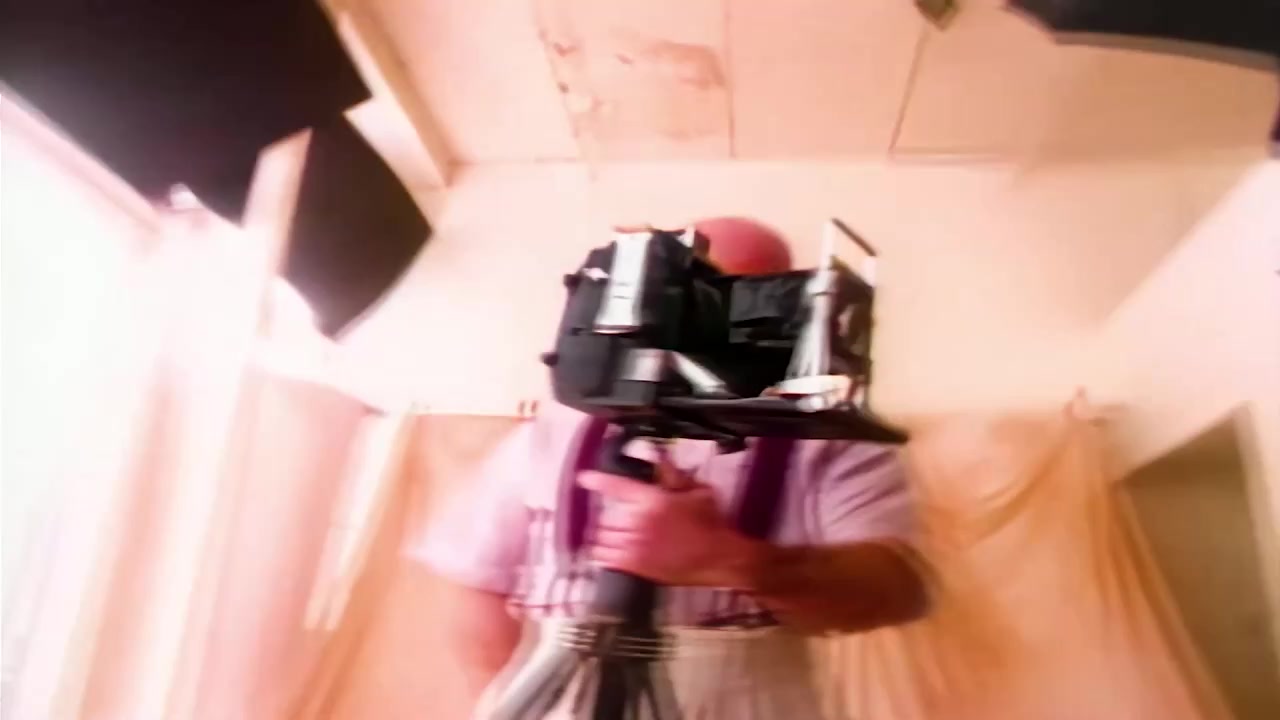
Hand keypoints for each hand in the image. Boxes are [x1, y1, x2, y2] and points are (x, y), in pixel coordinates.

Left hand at [578, 458, 754, 587]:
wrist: (718, 558)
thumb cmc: (710, 524)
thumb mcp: (697, 492)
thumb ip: (674, 475)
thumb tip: (659, 457)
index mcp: (652, 500)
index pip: (616, 486)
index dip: (597, 481)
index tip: (584, 478)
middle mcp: (639, 521)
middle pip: (607, 514)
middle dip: (612, 514)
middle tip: (620, 516)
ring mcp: (634, 545)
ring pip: (603, 535)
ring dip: (605, 533)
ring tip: (611, 534)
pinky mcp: (635, 565)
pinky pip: (605, 557)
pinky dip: (601, 552)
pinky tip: (606, 551)